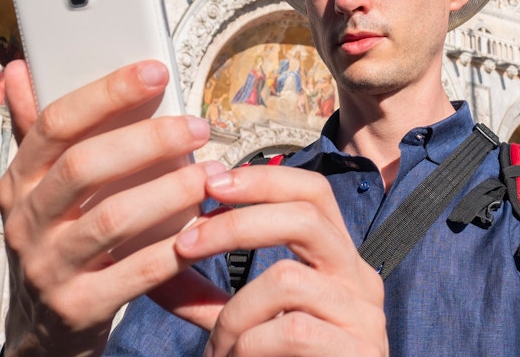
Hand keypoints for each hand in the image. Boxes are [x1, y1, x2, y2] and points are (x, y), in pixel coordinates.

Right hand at [0, 59, 225, 356]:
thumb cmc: (57, 243)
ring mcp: (50, 267)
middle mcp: (27, 222)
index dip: (106, 93)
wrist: (44, 330)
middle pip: (84, 166)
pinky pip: (135, 272)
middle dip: (147, 140)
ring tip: (210, 174)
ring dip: (169, 191)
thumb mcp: (39, 189)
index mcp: (20, 182)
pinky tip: (204, 229)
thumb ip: (37, 130)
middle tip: (196, 127)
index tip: (155, 71)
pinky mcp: (79, 307)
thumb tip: (19, 69)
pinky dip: (173, 249)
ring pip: (112, 218)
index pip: (55, 124)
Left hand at [174, 166, 387, 356]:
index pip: (312, 192)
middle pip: (305, 216)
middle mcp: (359, 279)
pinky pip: (290, 330)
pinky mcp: (360, 351)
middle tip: (184, 244)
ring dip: (233, 315)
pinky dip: (249, 347)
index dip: (264, 178)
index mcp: (337, 261)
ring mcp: (364, 315)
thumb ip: (210, 297)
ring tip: (217, 350)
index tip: (211, 183)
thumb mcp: (244, 326)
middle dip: (236, 224)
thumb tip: (154, 261)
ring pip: (286, 279)